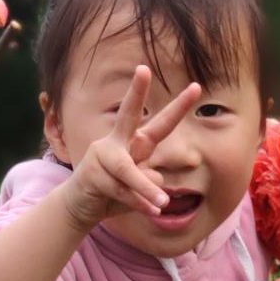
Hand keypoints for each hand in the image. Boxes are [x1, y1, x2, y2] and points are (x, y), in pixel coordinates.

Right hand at [62, 65, 201, 230]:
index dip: (179, 107)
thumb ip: (150, 180)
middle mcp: (118, 141)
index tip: (197, 87)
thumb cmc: (115, 192)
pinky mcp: (92, 173)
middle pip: (128, 114)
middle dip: (136, 91)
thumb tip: (151, 177)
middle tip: (143, 69)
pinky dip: (138, 203)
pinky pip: (123, 190)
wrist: (82, 206)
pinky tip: (150, 210)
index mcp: (136, 142)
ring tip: (162, 203)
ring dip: (146, 190)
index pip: (161, 123)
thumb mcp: (140, 187)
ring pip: (131, 171)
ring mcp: (102, 155)